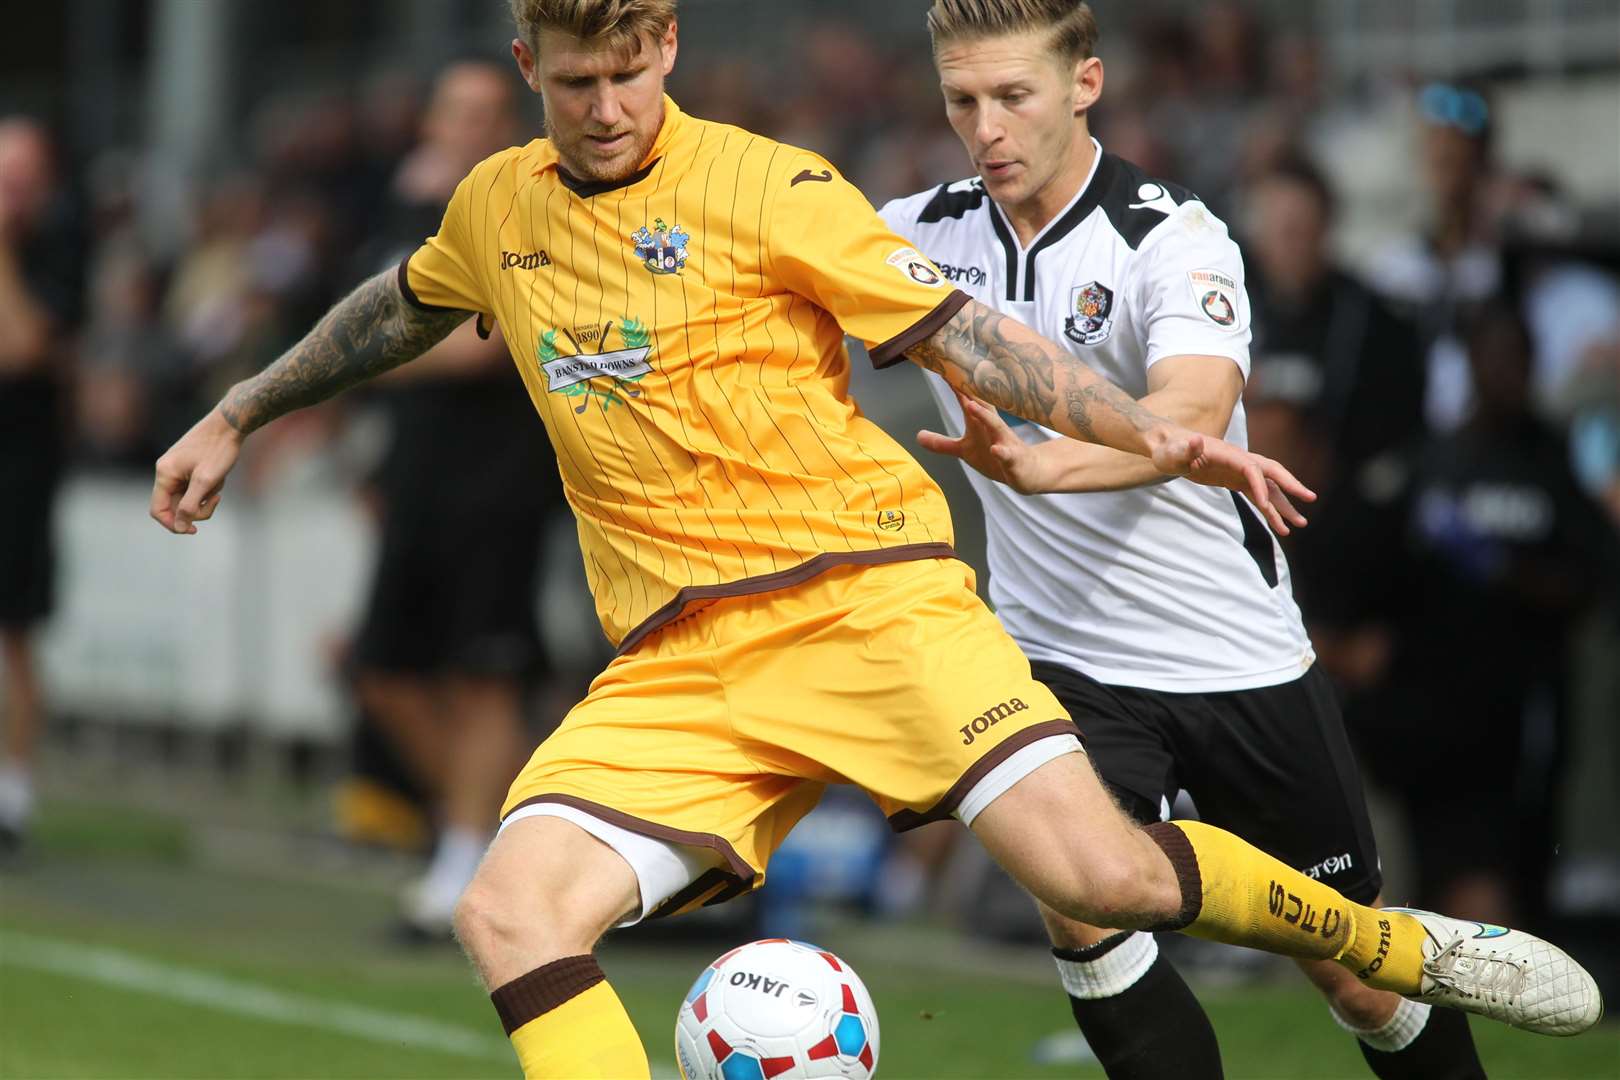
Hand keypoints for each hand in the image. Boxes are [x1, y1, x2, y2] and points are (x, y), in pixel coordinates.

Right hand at [151, 407, 242, 533]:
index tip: (194, 530)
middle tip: (216, 500)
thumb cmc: (218, 450)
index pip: (158, 510)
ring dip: (205, 497)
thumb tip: (180, 527)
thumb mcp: (206, 482)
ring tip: (219, 481)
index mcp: (164, 474)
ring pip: (188, 497)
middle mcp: (166, 471)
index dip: (174, 524)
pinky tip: (220, 475)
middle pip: (175, 505)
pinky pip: (195, 487)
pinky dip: (208, 488)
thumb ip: (190, 506)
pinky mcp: (188, 466)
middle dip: (197, 508)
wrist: (230, 424)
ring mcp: (177, 468)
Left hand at [918, 389, 1052, 493]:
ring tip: (971, 406)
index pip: (968, 401)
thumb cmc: (996, 454)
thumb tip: (918, 436)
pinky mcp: (1013, 459)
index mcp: (982, 422)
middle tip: (954, 377)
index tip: (942, 369)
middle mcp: (994, 427)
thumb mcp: (965, 451)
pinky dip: (1002, 452)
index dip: (955, 387)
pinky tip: (996, 450)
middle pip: (982, 406)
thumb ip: (942, 444)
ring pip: (996, 426)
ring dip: (984, 416)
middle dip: (968, 393)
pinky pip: (1008, 455)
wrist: (1028, 471)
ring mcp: (1005, 442)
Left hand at [1146, 425, 1315, 534]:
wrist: (1169, 447)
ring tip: (1300, 525)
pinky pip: (1258, 496)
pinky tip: (1279, 527)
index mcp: (1228, 454)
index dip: (1259, 485)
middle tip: (1310, 499)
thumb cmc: (1170, 450)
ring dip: (1284, 506)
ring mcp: (1239, 471)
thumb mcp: (1173, 453)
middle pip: (1272, 472)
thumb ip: (1185, 449)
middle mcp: (1240, 460)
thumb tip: (1194, 440)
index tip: (1264, 506)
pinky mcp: (1235, 480)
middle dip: (1291, 486)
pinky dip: (1269, 510)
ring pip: (1268, 488)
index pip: (1251, 469)